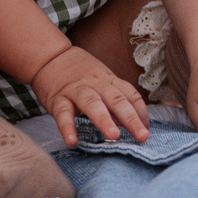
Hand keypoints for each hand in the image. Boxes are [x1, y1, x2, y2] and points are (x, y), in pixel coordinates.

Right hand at [30, 45, 151, 143]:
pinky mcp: (57, 98)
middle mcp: (96, 84)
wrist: (50, 56)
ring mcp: (76, 90)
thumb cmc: (80, 73)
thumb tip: (134, 122)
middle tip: (142, 136)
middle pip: (116, 99)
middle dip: (131, 118)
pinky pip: (63, 113)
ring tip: (114, 136)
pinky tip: (72, 141)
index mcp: (109, 80)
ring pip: (92, 103)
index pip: (130, 94)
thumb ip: (116, 99)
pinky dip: (67, 127)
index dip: (141, 112)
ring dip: (104, 120)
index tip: (147, 129)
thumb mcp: (102, 80)